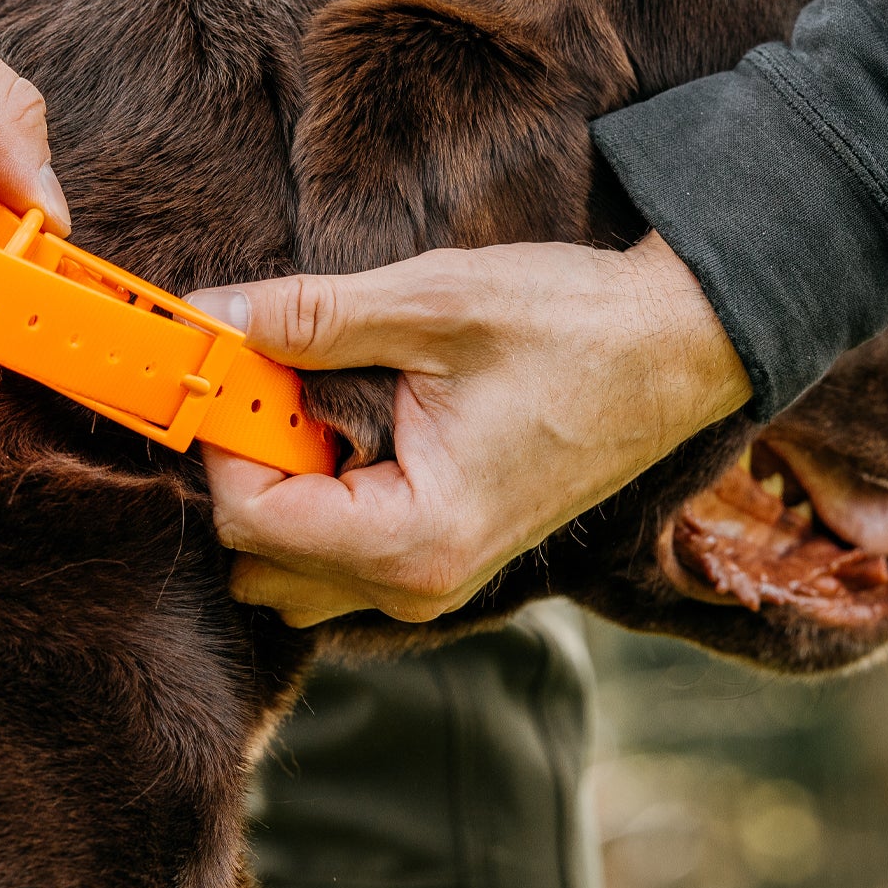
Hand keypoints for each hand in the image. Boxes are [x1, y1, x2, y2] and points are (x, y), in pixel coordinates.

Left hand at [189, 235, 750, 625]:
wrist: (674, 349)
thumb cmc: (574, 328)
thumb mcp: (433, 304)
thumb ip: (312, 318)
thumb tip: (213, 314)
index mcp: (416, 538)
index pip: (252, 519)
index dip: (225, 436)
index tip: (227, 360)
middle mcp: (419, 583)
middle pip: (258, 557)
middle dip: (248, 467)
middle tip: (274, 374)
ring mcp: (431, 580)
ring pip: (291, 567)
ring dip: (279, 486)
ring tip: (318, 398)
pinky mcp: (440, 558)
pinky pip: (335, 557)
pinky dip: (316, 496)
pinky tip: (349, 423)